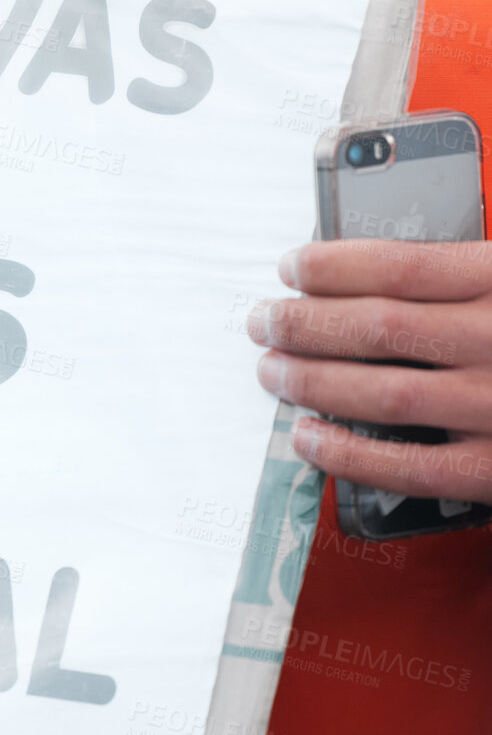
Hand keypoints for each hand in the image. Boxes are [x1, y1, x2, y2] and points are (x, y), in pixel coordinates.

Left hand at [250, 240, 491, 502]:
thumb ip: (473, 270)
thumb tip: (381, 267)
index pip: (399, 267)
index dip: (330, 267)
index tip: (291, 267)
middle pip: (375, 327)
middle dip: (302, 323)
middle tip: (262, 320)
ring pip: (381, 392)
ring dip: (311, 381)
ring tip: (271, 370)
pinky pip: (409, 468)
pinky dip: (348, 454)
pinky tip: (308, 438)